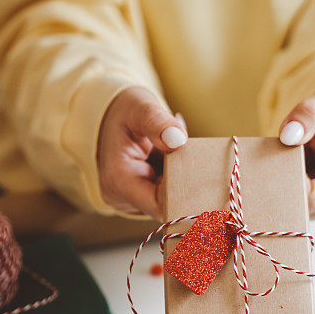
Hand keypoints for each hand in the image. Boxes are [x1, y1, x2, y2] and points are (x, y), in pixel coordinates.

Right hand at [97, 86, 186, 218]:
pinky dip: (178, 179)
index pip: (160, 205)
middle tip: (197, 156)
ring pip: (170, 202)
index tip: (202, 172)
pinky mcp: (141, 199)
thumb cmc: (126, 110)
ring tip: (182, 152)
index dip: (184, 194)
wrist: (112, 116)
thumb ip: (158, 122)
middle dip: (187, 185)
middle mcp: (122, 198)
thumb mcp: (140, 107)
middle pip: (167, 206)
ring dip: (183, 180)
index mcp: (118, 180)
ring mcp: (131, 201)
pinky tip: (177, 159)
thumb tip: (178, 139)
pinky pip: (167, 195)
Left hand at [279, 83, 314, 216]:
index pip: (311, 198)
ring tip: (271, 170)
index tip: (268, 169)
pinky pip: (295, 206)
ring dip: (280, 193)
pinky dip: (283, 192)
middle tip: (260, 172)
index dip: (286, 186)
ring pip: (296, 211)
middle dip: (280, 191)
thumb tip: (288, 134)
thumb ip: (305, 118)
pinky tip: (275, 176)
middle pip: (302, 209)